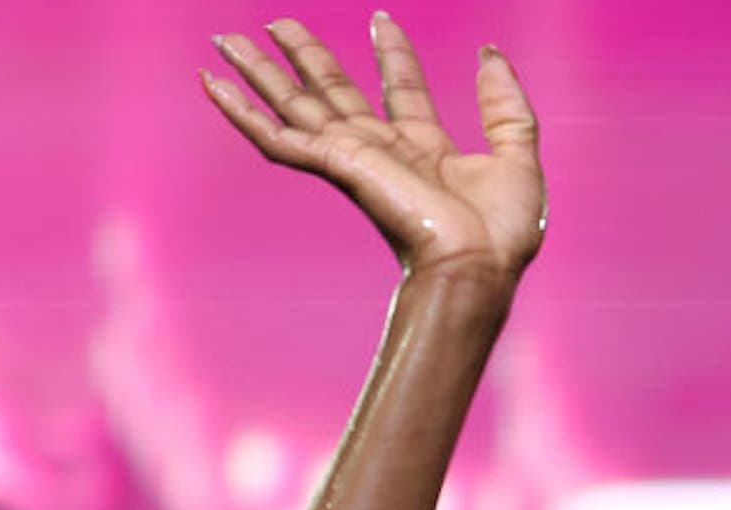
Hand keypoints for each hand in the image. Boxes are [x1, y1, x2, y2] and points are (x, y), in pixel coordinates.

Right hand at [203, 15, 544, 283]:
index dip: (393, 54)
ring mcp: (355, 158)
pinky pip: (277, 136)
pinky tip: (211, 84)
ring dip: (260, 72)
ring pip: (295, 105)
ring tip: (228, 40)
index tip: (382, 20)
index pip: (401, 89)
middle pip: (333, 91)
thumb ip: (506, 104)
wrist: (479, 265)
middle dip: (306, 55)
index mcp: (425, 150)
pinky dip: (240, 112)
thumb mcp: (519, 154)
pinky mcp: (336, 166)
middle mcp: (383, 152)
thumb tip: (491, 54)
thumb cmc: (502, 233)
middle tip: (278, 21)